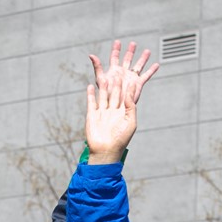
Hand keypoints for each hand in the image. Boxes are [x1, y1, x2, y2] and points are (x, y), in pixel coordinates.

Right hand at [85, 40, 158, 164]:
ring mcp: (102, 113)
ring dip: (104, 86)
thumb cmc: (121, 139)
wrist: (106, 151)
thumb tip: (131, 89)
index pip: (125, 97)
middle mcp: (112, 111)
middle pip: (114, 94)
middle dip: (116, 83)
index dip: (127, 87)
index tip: (130, 76)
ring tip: (106, 75)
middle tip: (117, 71)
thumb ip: (131, 105)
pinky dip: (91, 94)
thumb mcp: (131, 121)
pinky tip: (91, 85)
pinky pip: (91, 102)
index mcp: (122, 113)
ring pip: (103, 96)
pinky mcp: (92, 115)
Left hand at [90, 40, 159, 104]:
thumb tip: (91, 55)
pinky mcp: (138, 84)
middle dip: (130, 51)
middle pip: (127, 60)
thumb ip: (97, 67)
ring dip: (143, 59)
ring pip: (138, 66)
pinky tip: (156, 65)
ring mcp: (131, 78)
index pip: (115, 57)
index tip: (117, 42)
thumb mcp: (100, 79)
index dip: (116, 50)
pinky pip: (146, 76)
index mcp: (114, 71)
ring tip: (147, 51)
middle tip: (133, 44)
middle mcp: (123, 73)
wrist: (114, 106)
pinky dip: (151, 70)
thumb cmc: (105, 95)